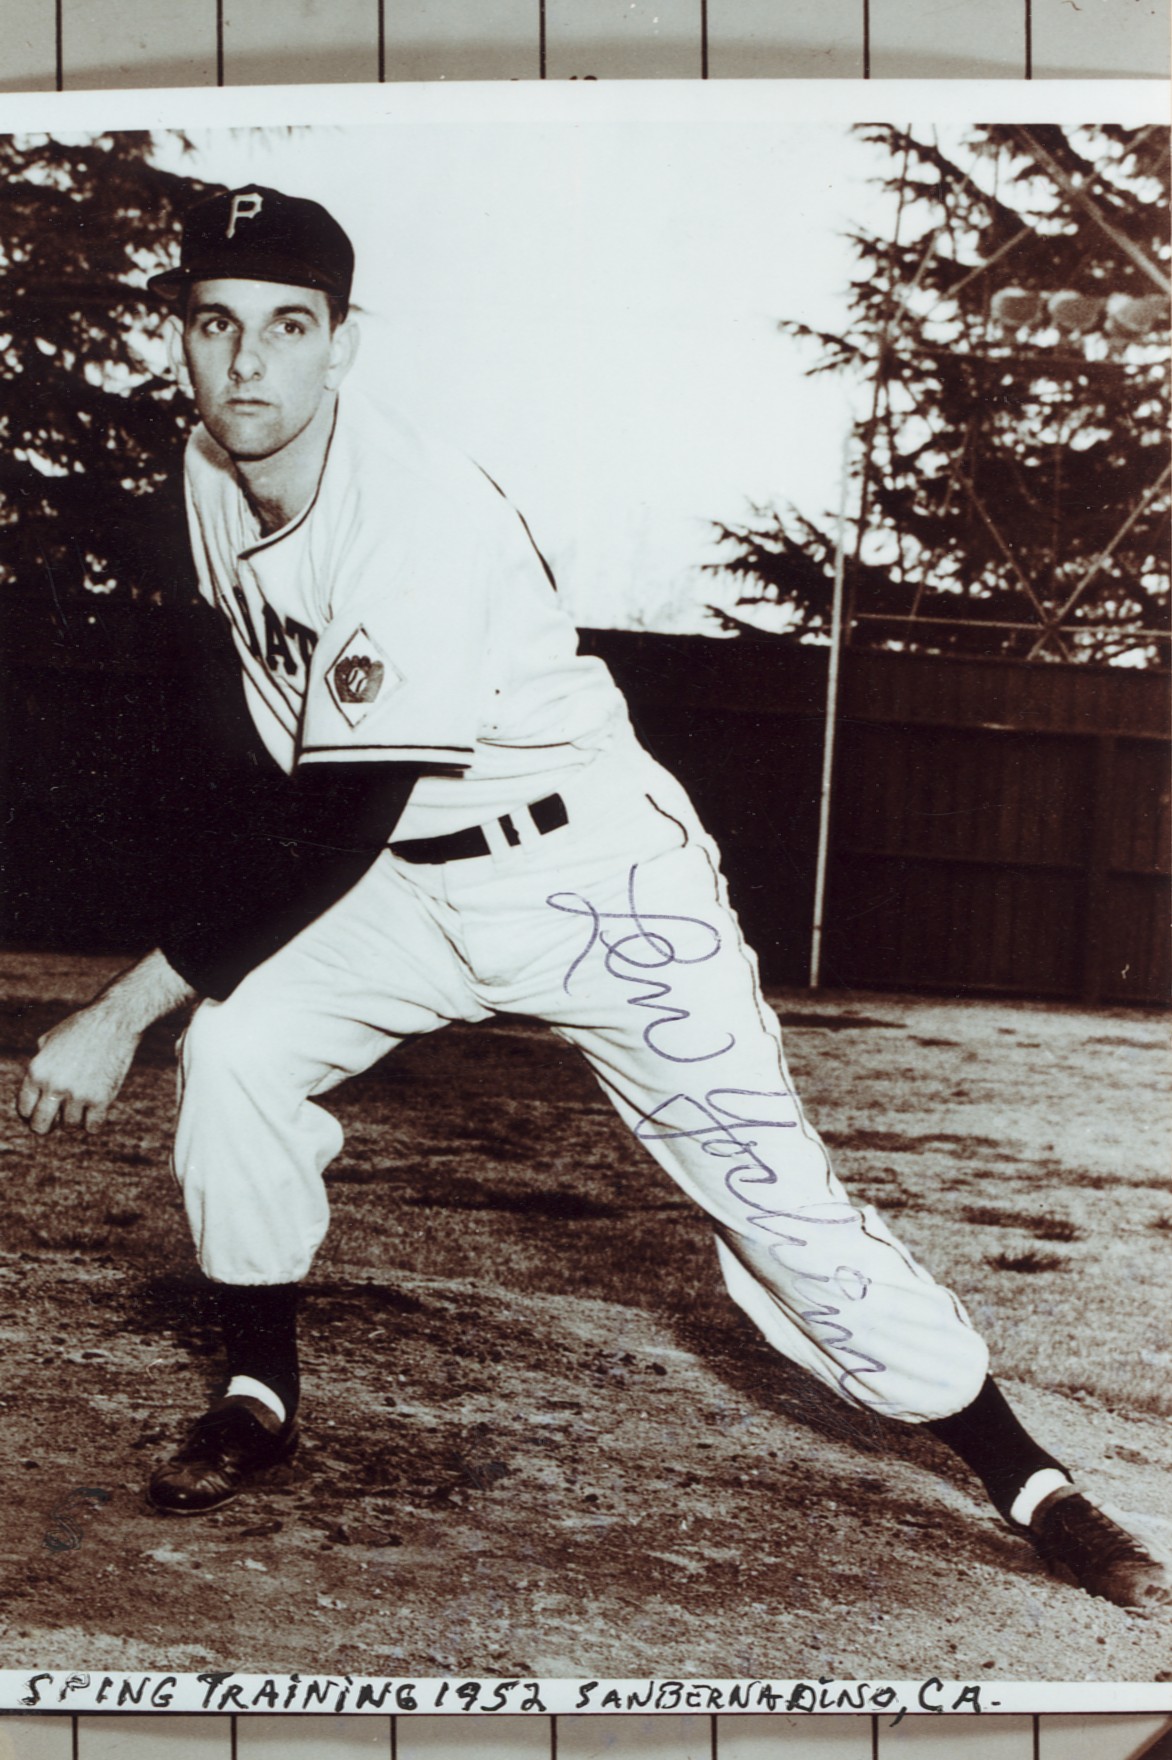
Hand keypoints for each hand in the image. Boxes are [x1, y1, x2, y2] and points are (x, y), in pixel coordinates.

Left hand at [17, 1004, 140, 1134]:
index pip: (24, 1110)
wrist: (114, 1020)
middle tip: (57, 1120)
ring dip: (75, 1119)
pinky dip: (94, 1122)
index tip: (43, 1112)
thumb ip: (38, 1066)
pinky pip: (93, 1127)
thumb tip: (35, 1093)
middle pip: (41, 1126)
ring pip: (70, 1126)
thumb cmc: (81, 1028)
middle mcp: (54, 1085)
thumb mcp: (49, 1041)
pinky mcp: (101, 1098)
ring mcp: (78, 1094)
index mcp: (36, 1071)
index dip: (32, 1114)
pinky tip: (96, 1110)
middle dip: (47, 1126)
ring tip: (82, 1105)